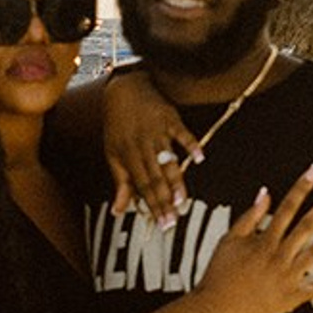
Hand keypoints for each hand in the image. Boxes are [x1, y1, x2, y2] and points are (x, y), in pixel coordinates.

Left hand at [100, 65, 201, 220]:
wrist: (125, 89)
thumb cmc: (119, 125)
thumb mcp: (113, 153)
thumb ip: (121, 182)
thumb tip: (119, 210)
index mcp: (128, 155)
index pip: (142, 186)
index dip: (153, 206)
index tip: (163, 223)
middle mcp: (142, 146)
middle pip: (155, 177)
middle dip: (164, 201)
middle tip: (174, 220)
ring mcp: (157, 132)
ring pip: (168, 160)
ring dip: (176, 180)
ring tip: (183, 200)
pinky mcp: (170, 118)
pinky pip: (182, 133)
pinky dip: (191, 144)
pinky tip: (199, 158)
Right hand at [194, 167, 312, 312]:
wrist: (214, 308)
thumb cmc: (219, 272)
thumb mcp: (229, 239)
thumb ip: (249, 216)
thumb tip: (266, 193)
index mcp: (264, 241)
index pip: (288, 207)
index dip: (302, 186)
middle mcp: (279, 256)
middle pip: (307, 225)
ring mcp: (288, 277)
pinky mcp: (293, 297)